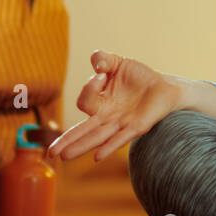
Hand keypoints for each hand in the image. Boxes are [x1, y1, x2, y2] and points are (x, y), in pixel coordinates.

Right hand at [46, 49, 179, 162]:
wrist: (164, 86)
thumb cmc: (138, 77)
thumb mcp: (118, 63)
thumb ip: (103, 59)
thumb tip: (97, 64)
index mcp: (100, 102)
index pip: (85, 102)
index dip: (90, 87)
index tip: (102, 73)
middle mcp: (107, 116)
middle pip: (82, 130)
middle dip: (66, 140)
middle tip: (51, 153)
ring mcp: (120, 124)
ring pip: (96, 137)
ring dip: (80, 146)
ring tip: (63, 157)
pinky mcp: (137, 127)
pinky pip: (120, 139)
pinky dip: (109, 147)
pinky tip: (97, 157)